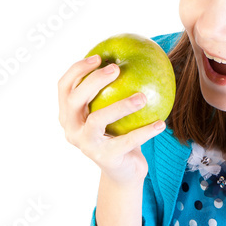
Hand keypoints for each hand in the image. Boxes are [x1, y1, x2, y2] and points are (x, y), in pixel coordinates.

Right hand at [57, 54, 164, 184]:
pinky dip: (145, 131)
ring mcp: (86, 145)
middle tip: (116, 69)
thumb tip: (134, 54)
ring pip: (97, 119)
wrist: (124, 171)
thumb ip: (115, 89)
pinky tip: (161, 123)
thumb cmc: (120, 133)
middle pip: (75, 99)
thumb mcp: (114, 111)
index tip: (99, 56)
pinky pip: (126, 141)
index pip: (64, 87)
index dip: (77, 69)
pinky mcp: (103, 159)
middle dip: (94, 81)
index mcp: (69, 115)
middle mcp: (72, 129)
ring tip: (143, 97)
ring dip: (120, 105)